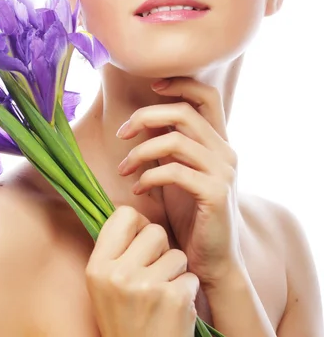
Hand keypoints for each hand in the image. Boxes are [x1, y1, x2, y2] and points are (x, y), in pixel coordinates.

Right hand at [85, 206, 199, 336]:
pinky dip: (188, 292)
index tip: (140, 243)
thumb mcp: (104, 285)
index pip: (124, 214)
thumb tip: (132, 214)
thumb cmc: (125, 320)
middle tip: (153, 276)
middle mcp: (119, 274)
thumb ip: (115, 251)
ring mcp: (147, 287)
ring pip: (177, 254)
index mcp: (98, 267)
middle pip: (155, 231)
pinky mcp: (174, 299)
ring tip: (162, 296)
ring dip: (176, 273)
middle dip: (161, 250)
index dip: (138, 226)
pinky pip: (191, 276)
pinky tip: (174, 311)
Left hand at [116, 77, 244, 289]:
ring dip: (140, 151)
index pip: (207, 95)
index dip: (180, 84)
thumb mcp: (179, 173)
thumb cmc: (191, 216)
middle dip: (146, 116)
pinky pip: (174, 171)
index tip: (151, 88)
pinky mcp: (215, 193)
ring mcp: (223, 172)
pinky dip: (148, 176)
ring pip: (176, 140)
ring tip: (123, 168)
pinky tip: (137, 190)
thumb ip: (169, 146)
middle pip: (184, 112)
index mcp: (219, 142)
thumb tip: (144, 120)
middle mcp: (226, 151)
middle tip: (121, 133)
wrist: (213, 262)